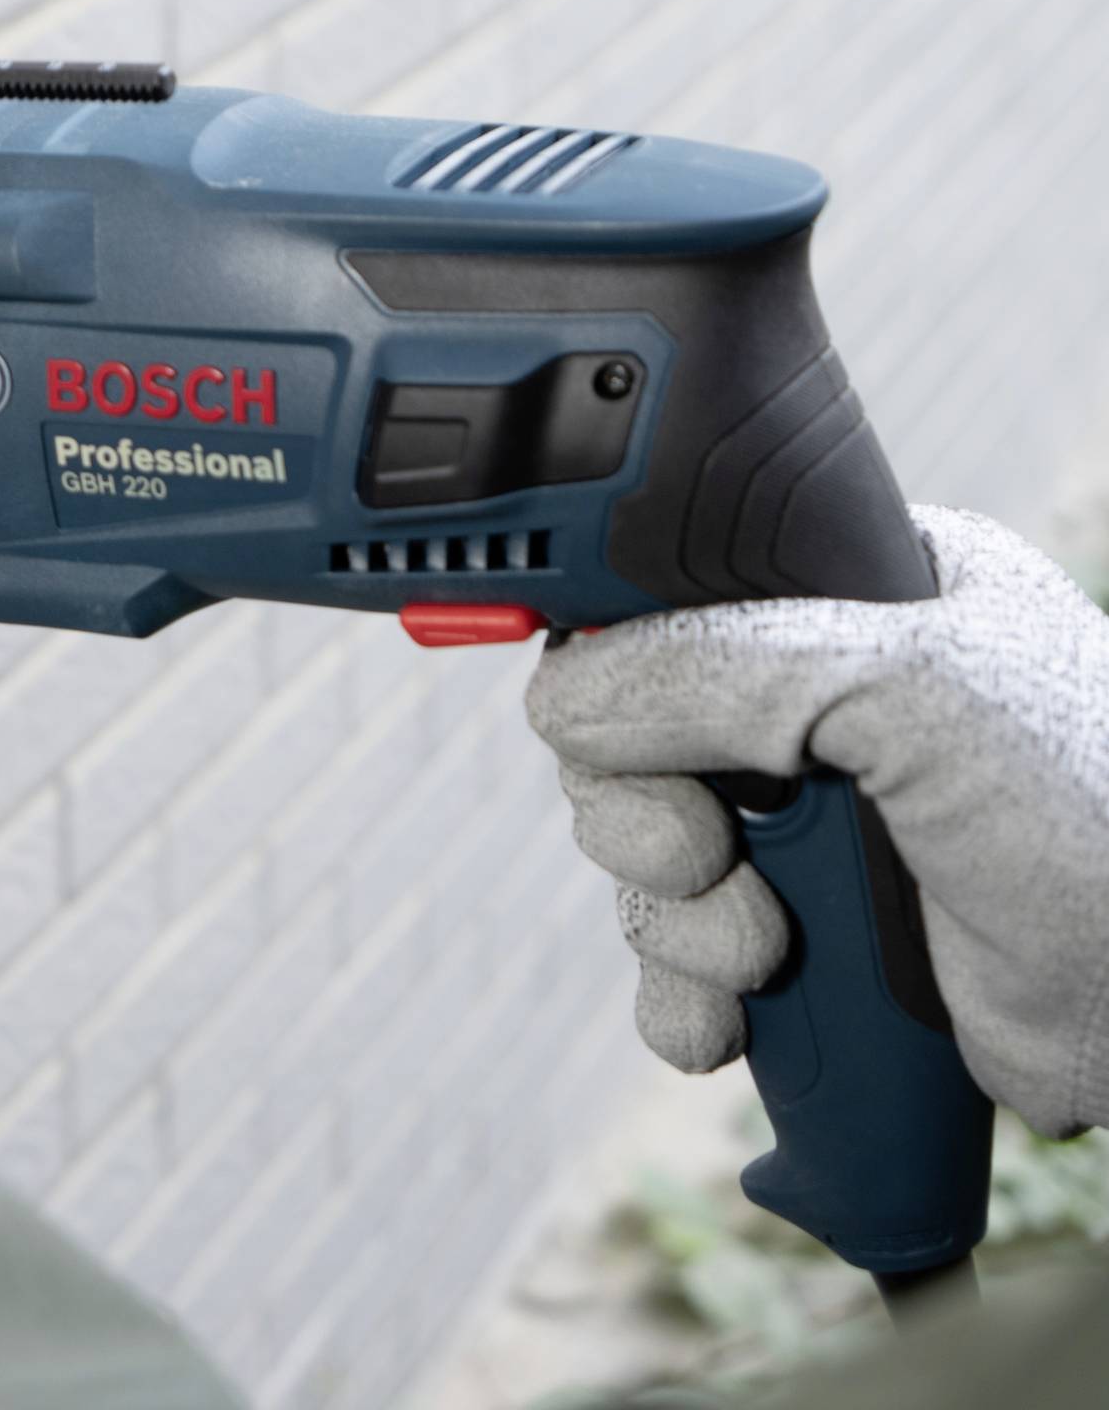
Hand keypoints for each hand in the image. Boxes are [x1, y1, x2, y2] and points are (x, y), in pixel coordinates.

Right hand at [524, 505, 1108, 1136]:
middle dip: (648, 825)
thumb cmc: (1103, 824)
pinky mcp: (815, 937)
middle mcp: (824, 703)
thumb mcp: (911, 691)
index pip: (669, 597)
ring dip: (678, 927)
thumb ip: (723, 666)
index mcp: (855, 596)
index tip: (609, 728)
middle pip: (628, 742)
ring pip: (643, 860)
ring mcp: (817, 826)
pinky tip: (733, 1021)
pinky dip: (684, 999)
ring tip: (767, 955)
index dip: (617, 662)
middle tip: (710, 859)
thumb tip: (563, 699)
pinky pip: (677, 959)